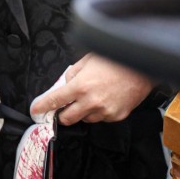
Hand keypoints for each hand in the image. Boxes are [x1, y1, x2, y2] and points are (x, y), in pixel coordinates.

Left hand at [29, 54, 152, 125]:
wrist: (144, 64)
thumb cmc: (116, 59)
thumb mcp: (88, 60)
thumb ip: (73, 73)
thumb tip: (66, 84)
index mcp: (80, 85)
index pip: (55, 100)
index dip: (42, 106)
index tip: (36, 110)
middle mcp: (91, 101)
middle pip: (67, 118)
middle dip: (61, 114)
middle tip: (62, 108)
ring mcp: (105, 110)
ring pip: (85, 119)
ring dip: (83, 112)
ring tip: (92, 97)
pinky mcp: (117, 116)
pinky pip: (102, 118)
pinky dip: (99, 112)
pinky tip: (105, 99)